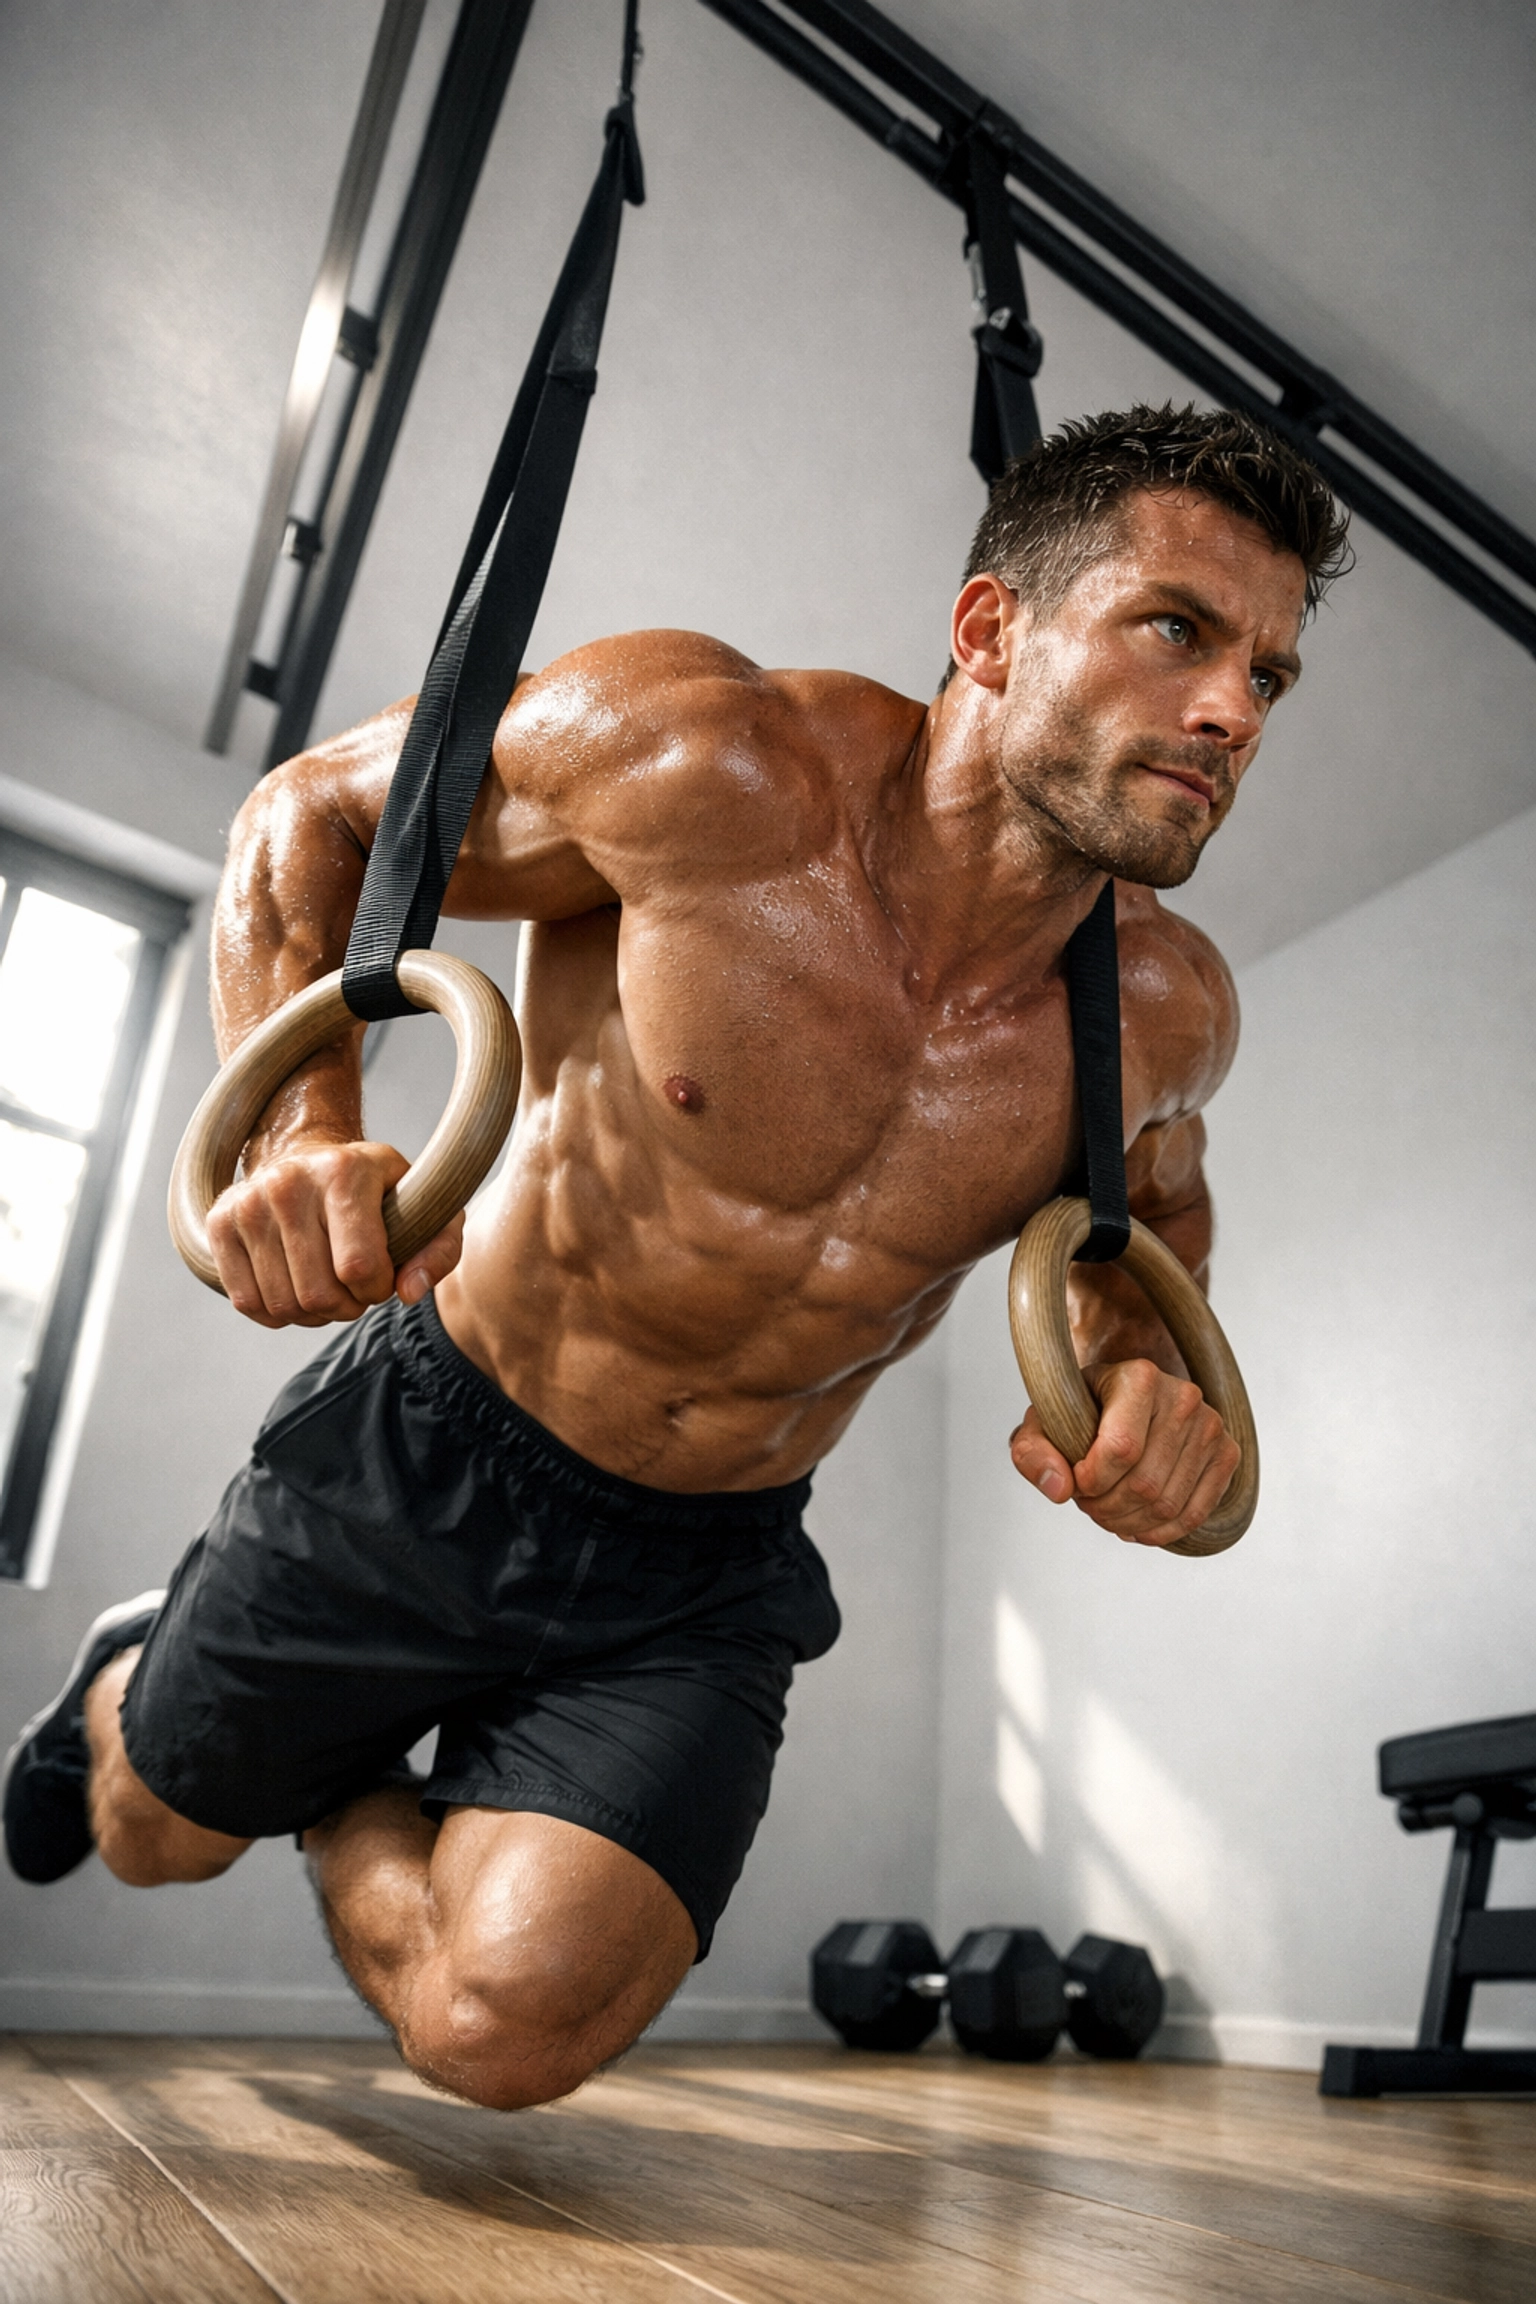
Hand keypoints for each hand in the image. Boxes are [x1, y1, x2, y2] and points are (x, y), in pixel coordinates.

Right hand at [205, 1139, 464, 1327]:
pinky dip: (277, 1313)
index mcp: (345, 1172)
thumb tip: (408, 1294)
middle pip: (317, 1294)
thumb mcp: (425, 1209)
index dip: (376, 1290)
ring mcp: (248, 1202)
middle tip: (354, 1288)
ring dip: (313, 1313)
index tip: (382, 1278)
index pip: (357, 1266)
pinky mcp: (219, 1224)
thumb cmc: (375, 1193)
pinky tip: (295, 1287)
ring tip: (327, 1286)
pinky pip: (247, 1302)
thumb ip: (437, 1251)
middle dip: (346, 1307)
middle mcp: (289, 1183)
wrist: (306, 1156)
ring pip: (282, 1305)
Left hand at [1009, 1358, 1239, 1547]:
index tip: (1076, 1481)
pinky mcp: (1226, 1453)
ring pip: (1168, 1504)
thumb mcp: (1044, 1422)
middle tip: (1089, 1504)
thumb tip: (1059, 1489)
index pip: (1120, 1449)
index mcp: (1139, 1376)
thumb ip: (1033, 1452)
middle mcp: (1182, 1396)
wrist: (1124, 1398)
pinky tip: (1136, 1526)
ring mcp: (1210, 1426)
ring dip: (1129, 1522)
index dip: (1091, 1481)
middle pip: (1144, 1484)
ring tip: (1108, 1512)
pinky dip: (1161, 1533)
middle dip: (1106, 1508)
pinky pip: (1195, 1513)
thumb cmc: (1083, 1409)